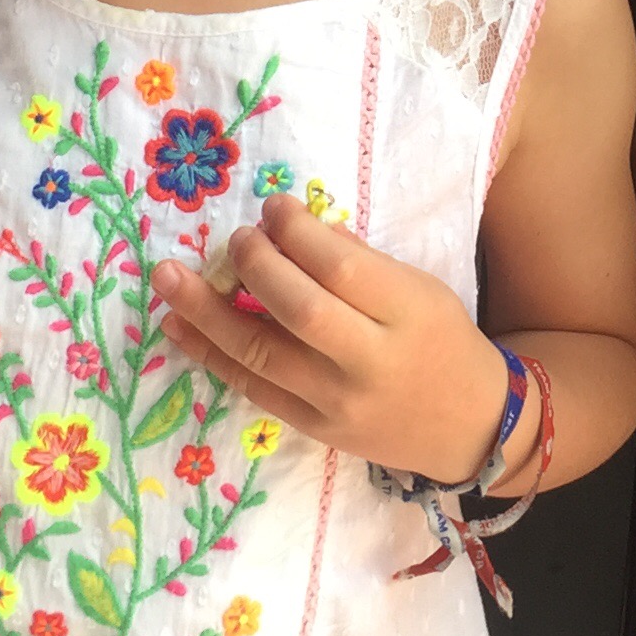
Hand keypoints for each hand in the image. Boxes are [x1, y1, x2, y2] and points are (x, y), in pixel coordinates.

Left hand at [151, 195, 512, 482]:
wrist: (468, 426)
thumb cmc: (441, 339)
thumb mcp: (419, 288)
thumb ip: (360, 262)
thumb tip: (292, 229)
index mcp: (406, 314)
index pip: (342, 267)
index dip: (298, 232)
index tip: (274, 207)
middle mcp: (369, 361)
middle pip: (299, 310)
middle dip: (255, 266)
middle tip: (235, 238)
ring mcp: (337, 401)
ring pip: (262, 354)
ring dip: (207, 312)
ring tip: (168, 277)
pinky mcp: (313, 428)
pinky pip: (253, 388)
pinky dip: (211, 355)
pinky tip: (178, 327)